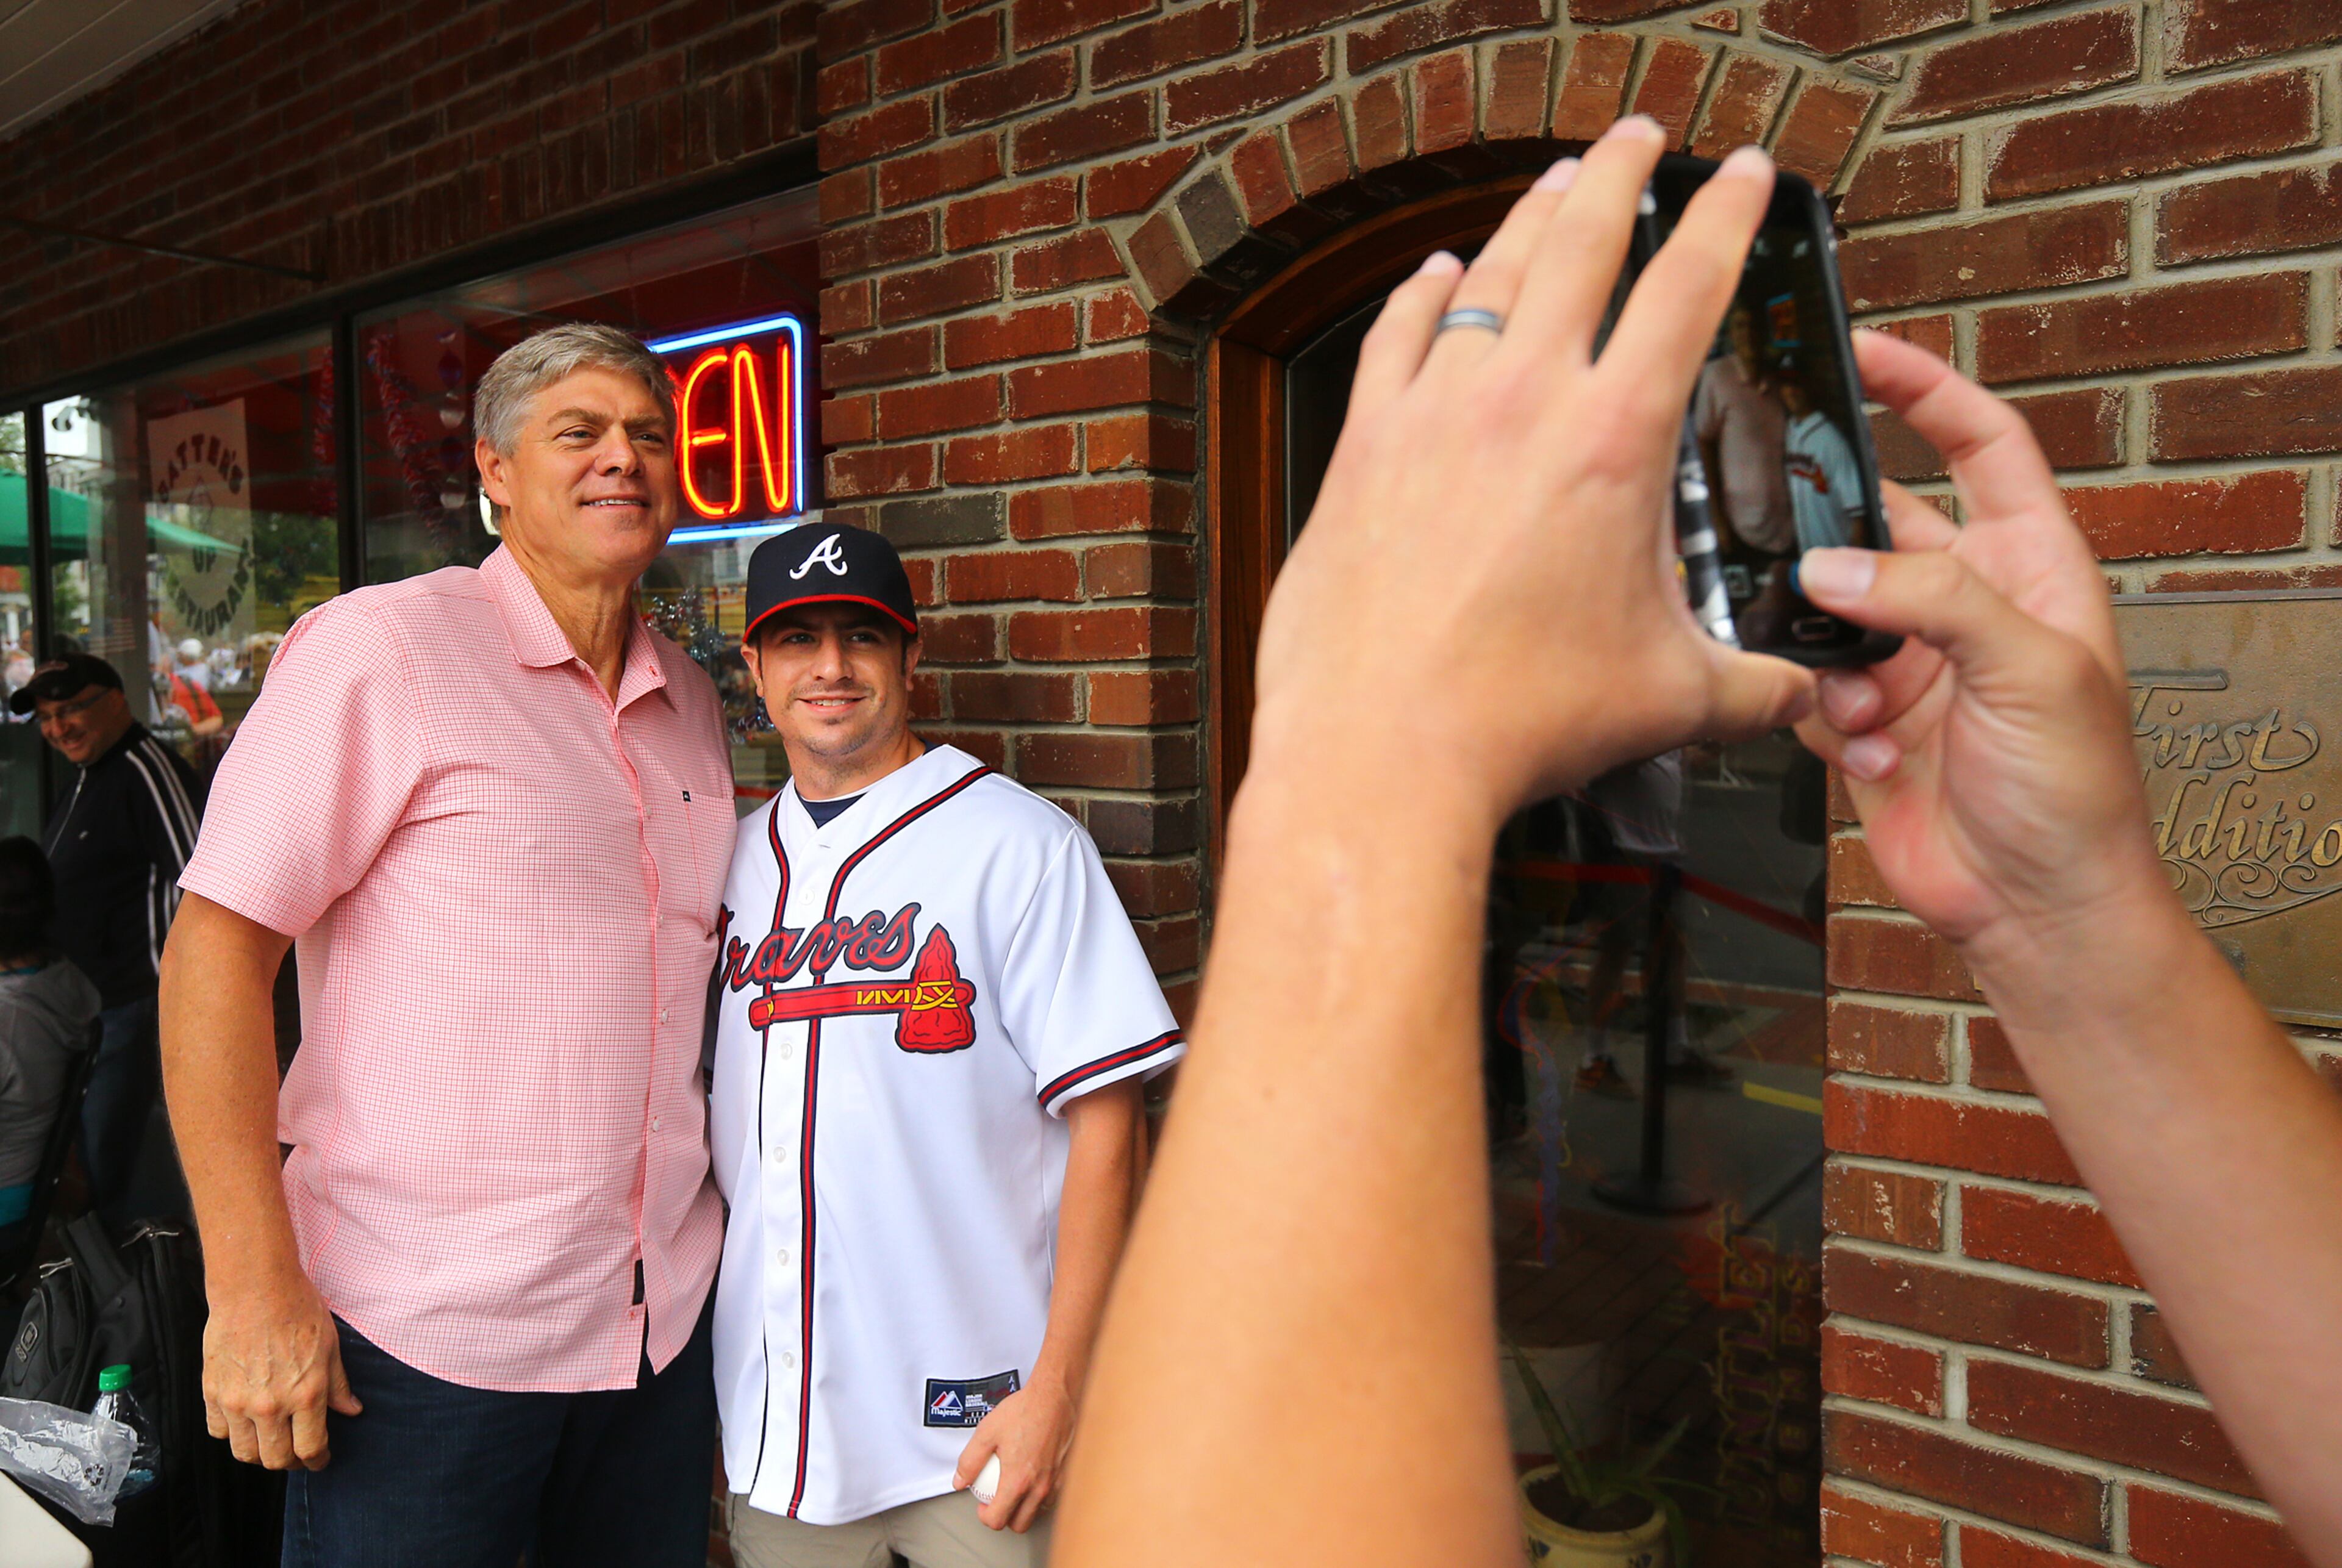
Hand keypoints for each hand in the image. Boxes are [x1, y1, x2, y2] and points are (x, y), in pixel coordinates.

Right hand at [202, 1267, 360, 1469]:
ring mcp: (238, 1402)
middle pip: (275, 1459)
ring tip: (270, 1441)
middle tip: (296, 1454)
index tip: (319, 1460)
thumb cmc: (299, 1311)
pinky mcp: (213, 1393)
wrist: (256, 1288)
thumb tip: (352, 1411)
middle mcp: (271, 1405)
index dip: (317, 1461)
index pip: (310, 1449)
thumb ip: (339, 1386)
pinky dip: (231, 1433)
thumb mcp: (330, 1347)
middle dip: (289, 1462)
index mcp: (306, 1395)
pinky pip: (218, 1431)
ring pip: (244, 1452)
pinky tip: (244, 1421)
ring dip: (259, 1452)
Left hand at [953, 1378, 1074, 1532]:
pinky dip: (1039, 1496)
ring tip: (1014, 1490)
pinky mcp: (1065, 1473)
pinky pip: (1051, 1497)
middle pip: (1020, 1524)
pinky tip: (1031, 1479)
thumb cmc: (1026, 1410)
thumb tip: (960, 1481)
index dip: (985, 1516)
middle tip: (996, 1501)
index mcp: (1018, 1481)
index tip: (982, 1506)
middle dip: (1004, 1518)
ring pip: (1037, 1512)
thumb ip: (970, 1461)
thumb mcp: (986, 1432)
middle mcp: (1039, 1487)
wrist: (1055, 1396)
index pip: (998, 1519)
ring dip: (1024, 1508)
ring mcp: (1055, 1482)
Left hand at [1248, 118, 1813, 820]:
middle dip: (1622, 173)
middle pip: (1580, 243)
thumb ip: (1755, 683)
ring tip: (1559, 186)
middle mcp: (1519, 402)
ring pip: (1486, 276)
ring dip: (1529, 219)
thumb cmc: (1515, 721)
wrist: (1382, 751)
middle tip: (1641, 137)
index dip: (1726, 214)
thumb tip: (1806, 693)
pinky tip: (1435, 275)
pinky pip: (1396, 337)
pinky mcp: (1362, 448)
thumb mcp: (1669, 699)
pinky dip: (1421, 294)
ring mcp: (1431, 415)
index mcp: (1613, 441)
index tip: (1742, 174)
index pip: (1689, 286)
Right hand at [1791, 331, 2169, 966]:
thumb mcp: (2032, 670)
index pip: (1981, 443)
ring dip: (1835, 655)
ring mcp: (1909, 661)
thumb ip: (1933, 601)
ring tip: (1865, 702)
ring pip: (1828, 608)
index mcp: (2030, 566)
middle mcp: (1964, 603)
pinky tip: (1868, 751)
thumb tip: (1836, 564)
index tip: (1865, 354)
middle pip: (1879, 523)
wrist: (2035, 906)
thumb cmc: (2078, 795)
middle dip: (1835, 533)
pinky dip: (1825, 717)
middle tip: (1788, 529)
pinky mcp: (1860, 718)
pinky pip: (1807, 684)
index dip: (1927, 390)